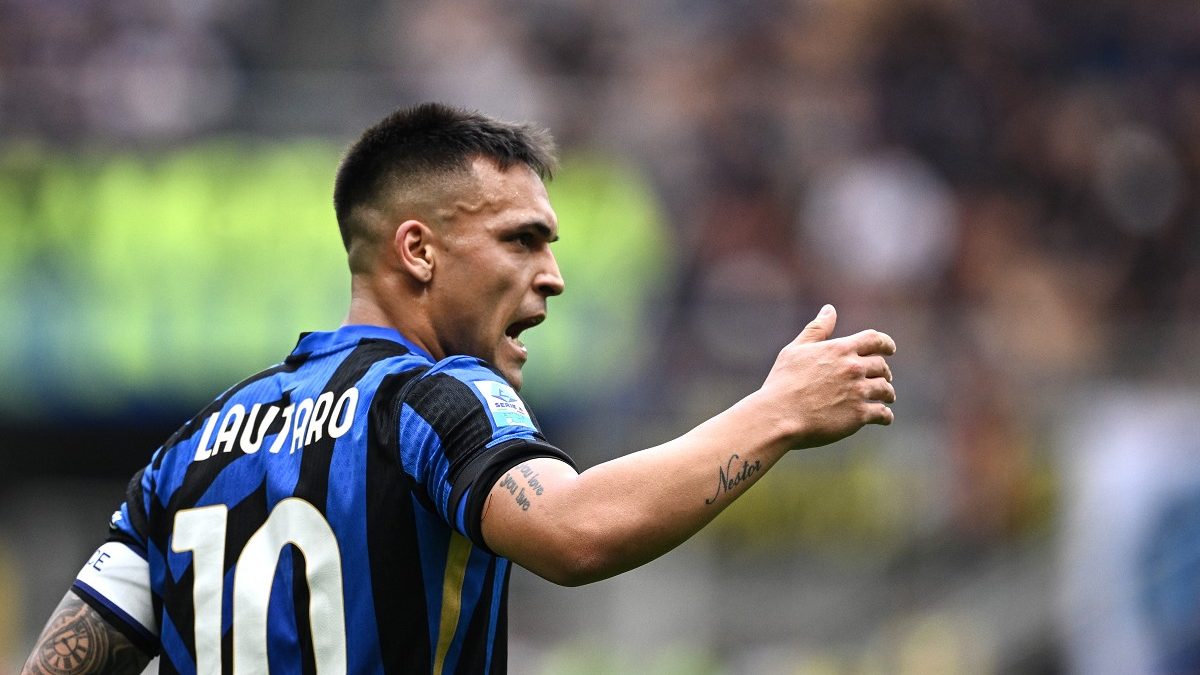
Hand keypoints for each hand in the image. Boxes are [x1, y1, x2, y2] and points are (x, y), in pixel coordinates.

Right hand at [759, 304, 896, 448]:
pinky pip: (883, 414)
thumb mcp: (796, 350)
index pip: (874, 339)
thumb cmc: (783, 382)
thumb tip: (829, 309)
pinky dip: (886, 416)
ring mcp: (858, 392)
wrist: (780, 416)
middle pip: (881, 366)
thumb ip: (817, 329)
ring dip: (888, 393)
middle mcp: (853, 368)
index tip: (890, 349)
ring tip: (886, 399)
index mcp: (840, 349)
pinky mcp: (859, 415)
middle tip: (884, 378)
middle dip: (884, 372)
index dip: (885, 343)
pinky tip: (884, 418)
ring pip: (885, 390)